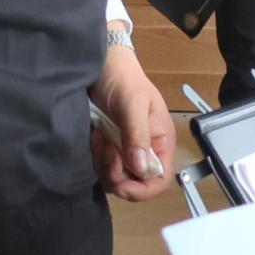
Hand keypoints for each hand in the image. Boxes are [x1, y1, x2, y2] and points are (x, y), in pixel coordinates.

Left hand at [90, 43, 172, 201]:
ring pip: (115, 177)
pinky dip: (95, 156)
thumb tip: (141, 167)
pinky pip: (101, 166)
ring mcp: (125, 150)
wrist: (100, 65)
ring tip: (100, 136)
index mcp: (160, 142)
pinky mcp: (108, 148)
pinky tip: (95, 136)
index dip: (143, 189)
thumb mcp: (132, 105)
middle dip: (117, 173)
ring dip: (103, 163)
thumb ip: (137, 135)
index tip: (122, 184)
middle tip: (107, 149)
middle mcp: (145, 150)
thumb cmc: (123, 79)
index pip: (159, 179)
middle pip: (134, 183)